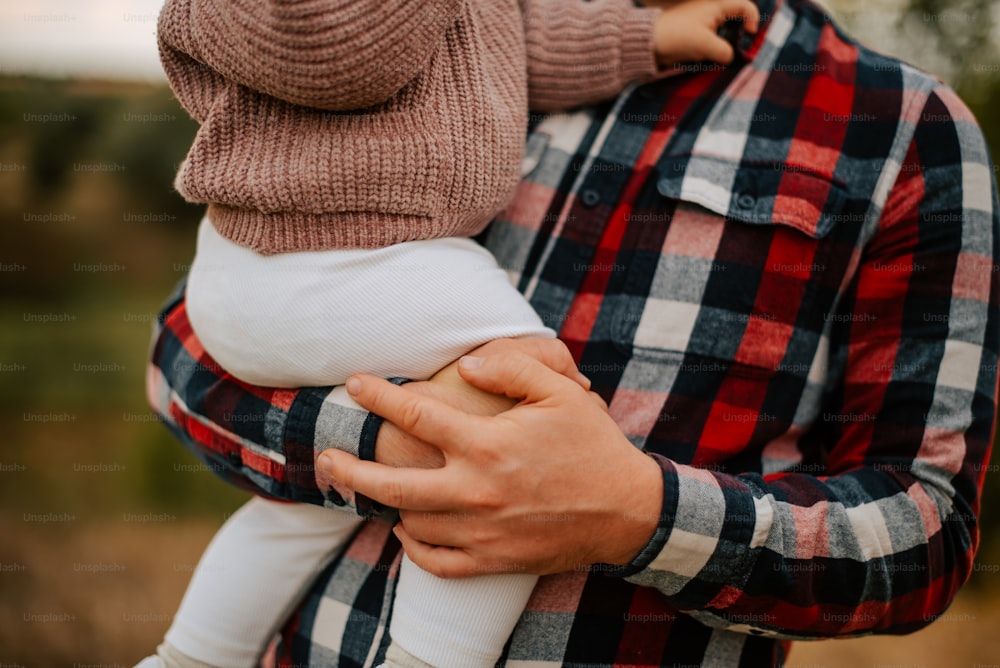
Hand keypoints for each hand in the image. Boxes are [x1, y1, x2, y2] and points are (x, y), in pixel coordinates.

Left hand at [319, 349, 662, 577]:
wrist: (627, 511)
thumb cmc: (593, 444)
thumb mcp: (560, 392)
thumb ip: (511, 368)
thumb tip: (466, 362)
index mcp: (488, 445)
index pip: (416, 415)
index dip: (378, 396)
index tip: (355, 383)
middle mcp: (476, 491)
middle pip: (390, 484)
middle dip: (348, 469)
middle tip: (324, 458)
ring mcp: (482, 531)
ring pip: (410, 523)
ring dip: (384, 505)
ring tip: (369, 489)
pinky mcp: (493, 560)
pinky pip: (436, 561)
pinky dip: (413, 547)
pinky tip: (407, 529)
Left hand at [646, 0, 759, 65]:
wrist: (649, 43)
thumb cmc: (677, 36)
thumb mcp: (705, 44)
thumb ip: (724, 51)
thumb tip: (731, 57)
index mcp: (716, 5)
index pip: (745, 6)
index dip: (753, 18)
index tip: (749, 34)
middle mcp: (712, 12)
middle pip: (737, 22)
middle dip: (740, 37)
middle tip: (740, 51)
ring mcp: (705, 25)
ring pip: (726, 35)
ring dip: (727, 47)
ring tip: (723, 57)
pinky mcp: (697, 37)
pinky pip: (714, 43)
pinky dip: (716, 52)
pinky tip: (711, 59)